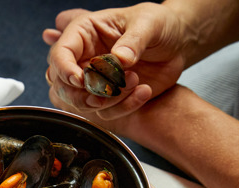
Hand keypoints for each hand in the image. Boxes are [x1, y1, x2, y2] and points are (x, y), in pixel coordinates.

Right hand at [43, 3, 189, 120]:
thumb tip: (119, 59)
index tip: (81, 80)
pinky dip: (124, 107)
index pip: (60, 53)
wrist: (177, 44)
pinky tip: (143, 91)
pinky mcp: (109, 97)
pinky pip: (105, 112)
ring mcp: (95, 79)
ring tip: (135, 80)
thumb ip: (134, 40)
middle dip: (81, 94)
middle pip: (61, 84)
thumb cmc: (159, 24)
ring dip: (107, 100)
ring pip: (80, 102)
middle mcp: (84, 57)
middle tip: (107, 89)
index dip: (65, 69)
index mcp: (85, 32)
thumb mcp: (150, 23)